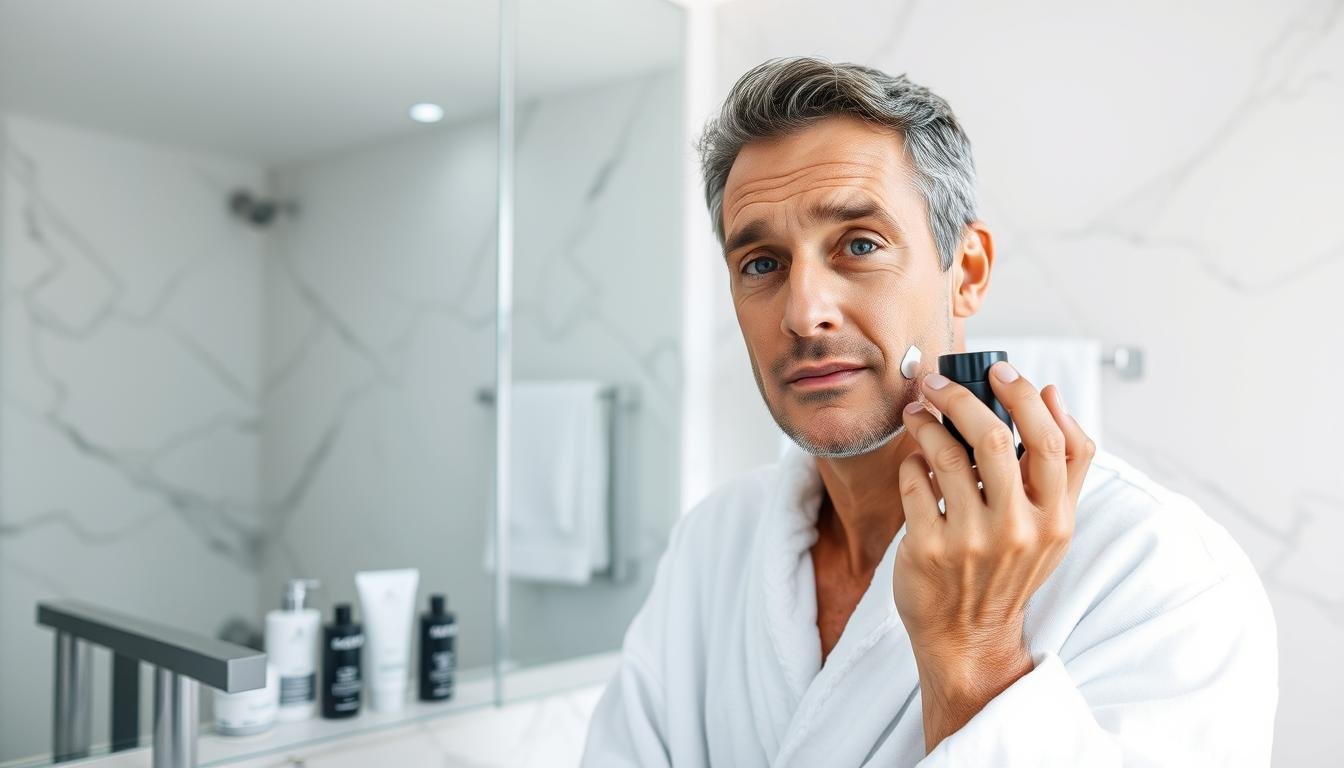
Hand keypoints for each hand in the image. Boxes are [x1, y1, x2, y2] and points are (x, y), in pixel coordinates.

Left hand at [893, 361, 1095, 749]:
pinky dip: (910, 461)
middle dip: (962, 397)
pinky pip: (914, 482)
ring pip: (947, 456)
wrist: (968, 636)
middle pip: (996, 439)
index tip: (1000, 370)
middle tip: (938, 380)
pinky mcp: (929, 550)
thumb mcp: (1051, 526)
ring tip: (917, 412)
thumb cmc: (1008, 568)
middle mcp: (1019, 530)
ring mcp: (972, 542)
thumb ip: (1063, 464)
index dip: (1026, 397)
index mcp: (1056, 520)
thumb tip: (1052, 392)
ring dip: (927, 423)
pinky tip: (913, 460)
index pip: (1056, 442)